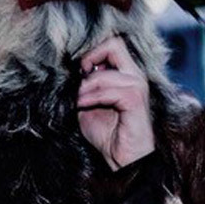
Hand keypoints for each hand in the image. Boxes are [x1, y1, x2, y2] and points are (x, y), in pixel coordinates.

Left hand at [76, 39, 155, 169]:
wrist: (123, 159)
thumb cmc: (108, 135)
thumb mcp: (88, 105)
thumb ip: (83, 87)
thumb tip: (68, 72)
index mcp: (125, 74)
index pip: (111, 44)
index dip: (91, 52)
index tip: (78, 70)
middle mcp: (134, 76)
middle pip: (114, 44)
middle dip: (90, 57)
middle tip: (78, 76)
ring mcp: (137, 86)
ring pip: (105, 71)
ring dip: (86, 86)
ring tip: (76, 99)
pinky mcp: (135, 100)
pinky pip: (108, 90)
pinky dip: (91, 97)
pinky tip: (82, 105)